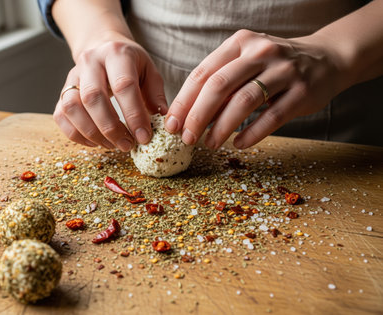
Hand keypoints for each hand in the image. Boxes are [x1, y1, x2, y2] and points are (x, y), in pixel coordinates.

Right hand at [54, 37, 167, 150]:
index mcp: (116, 54)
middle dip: (111, 128)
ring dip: (92, 133)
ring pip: (72, 107)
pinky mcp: (62, 92)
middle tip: (127, 145)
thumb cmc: (130, 64)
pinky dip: (76, 134)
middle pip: (93, 97)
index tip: (144, 137)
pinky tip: (95, 142)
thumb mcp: (149, 71)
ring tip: (112, 145)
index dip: (134, 115)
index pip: (123, 85)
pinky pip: (61, 116)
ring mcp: (72, 76)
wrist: (102, 46)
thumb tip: (163, 121)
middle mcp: (90, 62)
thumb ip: (155, 95)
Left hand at [164, 29, 343, 148]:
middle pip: (220, 85)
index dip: (184, 100)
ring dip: (222, 127)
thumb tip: (189, 115)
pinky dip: (252, 133)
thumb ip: (221, 83)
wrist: (325, 59)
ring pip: (244, 101)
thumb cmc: (274, 66)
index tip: (172, 123)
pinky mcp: (302, 91)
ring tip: (209, 144)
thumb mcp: (246, 63)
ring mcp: (283, 70)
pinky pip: (272, 117)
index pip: (203, 73)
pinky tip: (238, 144)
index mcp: (239, 43)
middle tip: (187, 138)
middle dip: (198, 115)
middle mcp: (260, 52)